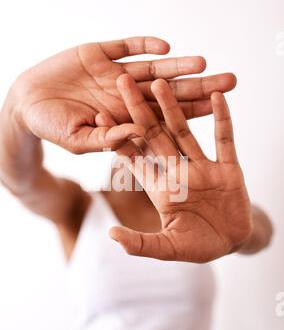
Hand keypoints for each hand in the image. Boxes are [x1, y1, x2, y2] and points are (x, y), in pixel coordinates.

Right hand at [11, 36, 235, 152]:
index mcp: (126, 118)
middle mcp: (127, 95)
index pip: (165, 117)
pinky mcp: (101, 53)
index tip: (217, 111)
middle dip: (198, 87)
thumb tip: (136, 134)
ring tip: (203, 64)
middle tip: (230, 81)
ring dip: (177, 67)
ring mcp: (115, 73)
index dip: (190, 113)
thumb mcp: (78, 139)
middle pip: (169, 91)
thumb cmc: (53, 127)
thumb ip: (106, 139)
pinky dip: (143, 46)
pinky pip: (127, 47)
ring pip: (153, 69)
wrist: (27, 102)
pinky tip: (164, 47)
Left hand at [109, 74, 252, 262]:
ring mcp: (203, 168)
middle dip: (138, 110)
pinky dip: (221, 119)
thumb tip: (111, 235)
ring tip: (160, 81)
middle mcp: (178, 172)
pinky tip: (215, 97)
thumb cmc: (198, 247)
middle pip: (154, 135)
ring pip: (184, 131)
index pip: (133, 157)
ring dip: (172, 108)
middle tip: (122, 82)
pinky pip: (224, 140)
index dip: (117, 137)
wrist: (232, 244)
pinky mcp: (228, 169)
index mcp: (160, 188)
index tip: (98, 115)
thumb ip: (141, 243)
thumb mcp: (168, 248)